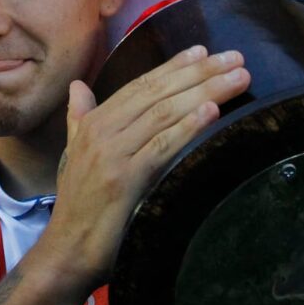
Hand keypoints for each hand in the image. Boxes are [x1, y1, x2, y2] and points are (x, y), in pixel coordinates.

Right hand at [43, 46, 250, 286]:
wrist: (66, 253)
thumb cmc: (79, 208)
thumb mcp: (76, 155)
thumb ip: (80, 119)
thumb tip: (78, 87)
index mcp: (93, 123)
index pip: (140, 85)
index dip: (174, 66)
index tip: (204, 51)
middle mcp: (101, 132)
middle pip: (158, 93)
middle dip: (200, 72)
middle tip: (235, 58)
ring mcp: (112, 154)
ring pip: (164, 112)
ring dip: (205, 90)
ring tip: (237, 77)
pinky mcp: (124, 180)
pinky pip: (161, 146)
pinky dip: (188, 126)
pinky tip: (212, 111)